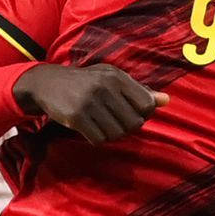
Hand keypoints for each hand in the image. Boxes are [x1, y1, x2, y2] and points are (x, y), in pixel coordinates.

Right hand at [12, 63, 168, 143]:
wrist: (48, 83)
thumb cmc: (86, 81)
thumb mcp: (111, 79)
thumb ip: (139, 90)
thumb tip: (166, 101)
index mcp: (116, 77)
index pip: (147, 105)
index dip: (142, 115)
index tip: (129, 114)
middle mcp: (105, 87)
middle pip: (134, 123)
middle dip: (126, 127)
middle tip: (112, 122)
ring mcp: (90, 102)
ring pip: (117, 134)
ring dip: (111, 135)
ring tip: (101, 125)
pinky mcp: (76, 116)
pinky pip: (99, 139)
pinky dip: (96, 139)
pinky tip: (89, 129)